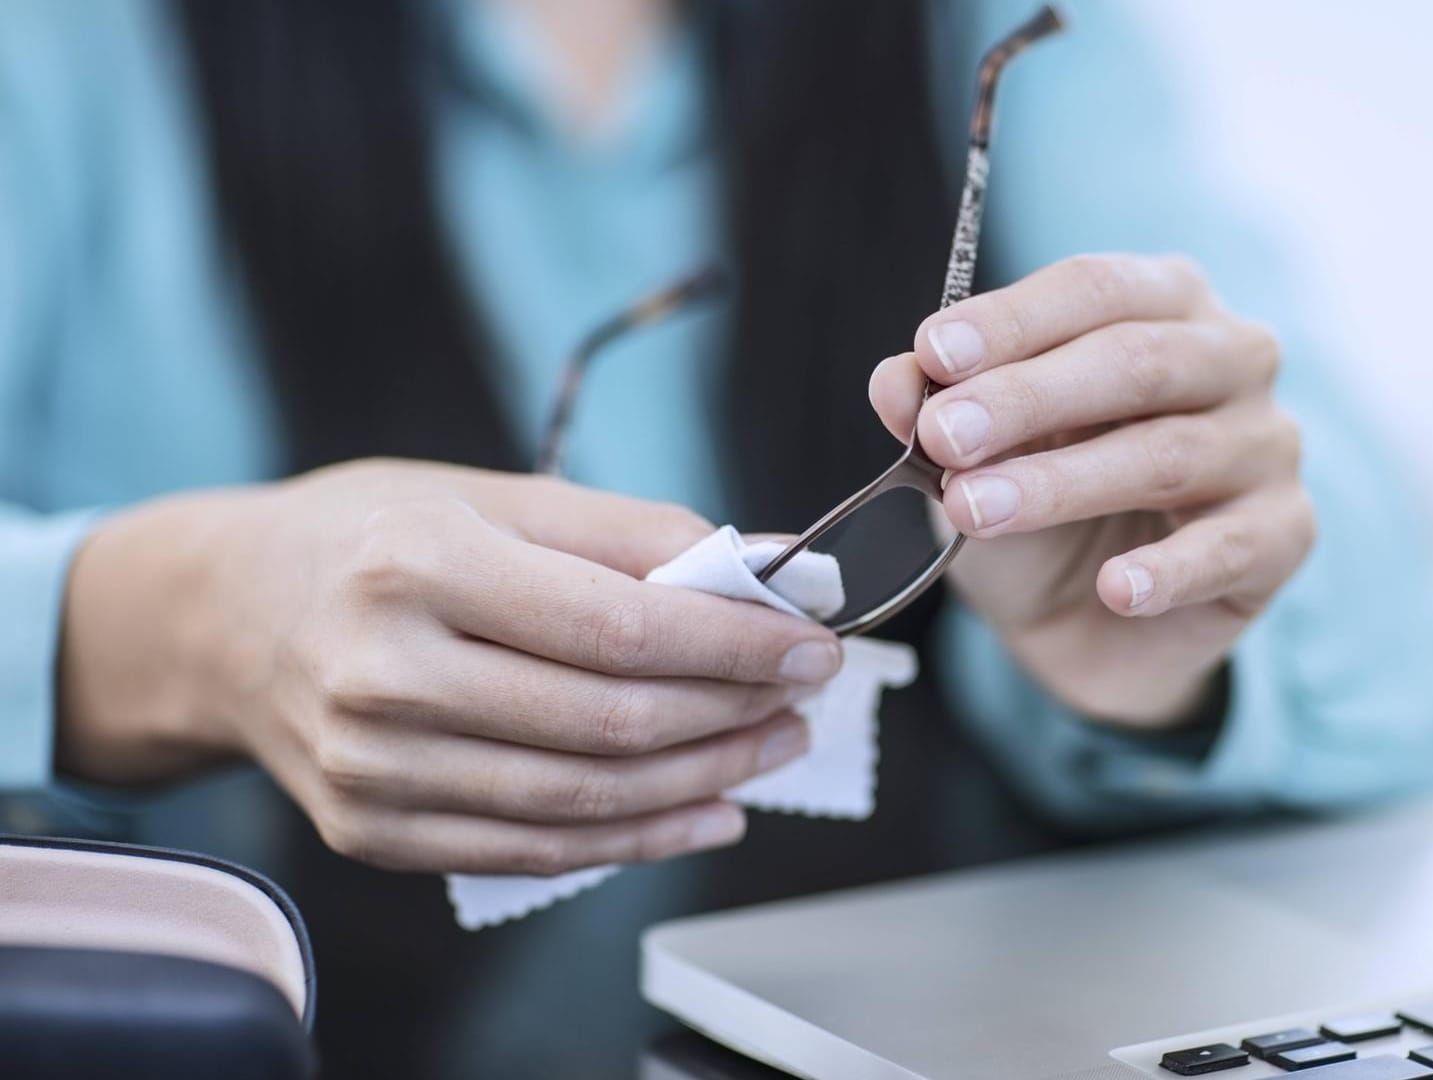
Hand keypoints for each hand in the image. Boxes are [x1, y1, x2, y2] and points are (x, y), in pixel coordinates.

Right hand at [57, 460, 843, 873]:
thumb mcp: (486, 494)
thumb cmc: (368, 537)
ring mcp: (371, 770)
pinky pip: (533, 851)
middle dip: (733, 714)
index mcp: (416, 567)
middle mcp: (384, 677)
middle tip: (806, 696)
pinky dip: (637, 840)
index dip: (732, 647)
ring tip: (774, 748)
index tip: (811, 645)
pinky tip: (708, 811)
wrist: (220, 618)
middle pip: (607, 722)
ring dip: (704, 780)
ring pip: (582, 800)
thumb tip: (759, 569)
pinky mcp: (371, 832)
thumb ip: (625, 532)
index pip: (614, 627)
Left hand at [870, 254, 1313, 727]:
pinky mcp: (1285, 533)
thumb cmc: (1039, 511)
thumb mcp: (970, 461)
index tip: (934, 354)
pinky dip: (1166, 570)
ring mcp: (1268, 444)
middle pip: (1138, 361)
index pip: (1092, 289)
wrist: (1085, 626)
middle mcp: (1233, 357)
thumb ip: (935, 412)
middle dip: (1029, 397)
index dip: (1012, 320)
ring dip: (1064, 483)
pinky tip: (1114, 588)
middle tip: (944, 436)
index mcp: (1164, 303)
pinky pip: (1229, 547)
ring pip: (1170, 453)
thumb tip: (895, 379)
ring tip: (976, 512)